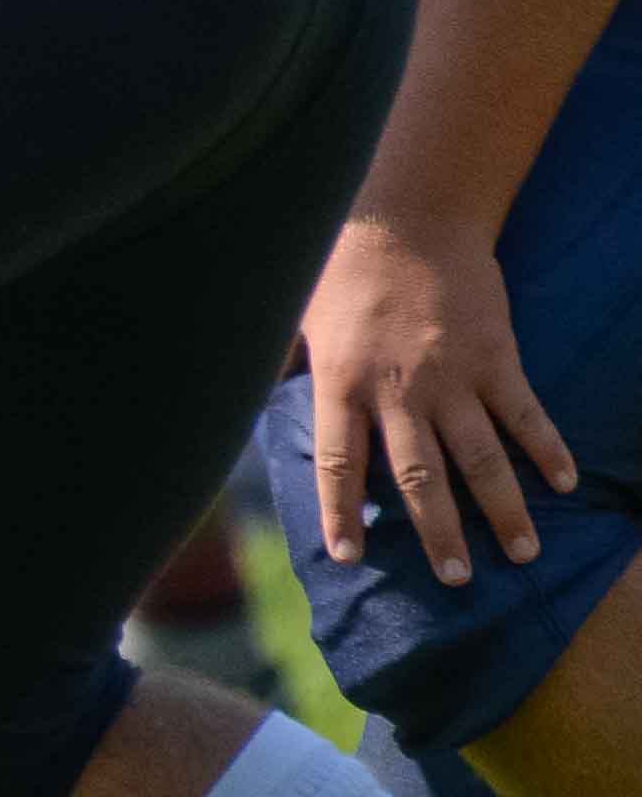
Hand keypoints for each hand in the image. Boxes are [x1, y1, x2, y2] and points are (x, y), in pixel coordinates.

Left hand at [295, 215, 576, 588]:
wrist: (408, 214)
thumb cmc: (340, 265)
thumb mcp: (294, 315)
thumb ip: (281, 365)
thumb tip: (234, 398)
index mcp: (342, 381)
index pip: (340, 463)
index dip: (342, 513)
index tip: (348, 558)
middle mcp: (399, 389)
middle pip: (421, 477)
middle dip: (439, 534)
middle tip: (456, 581)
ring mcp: (455, 376)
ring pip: (482, 458)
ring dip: (503, 510)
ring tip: (523, 554)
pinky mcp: (499, 357)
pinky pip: (527, 414)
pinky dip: (548, 451)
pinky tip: (562, 485)